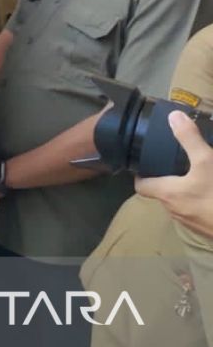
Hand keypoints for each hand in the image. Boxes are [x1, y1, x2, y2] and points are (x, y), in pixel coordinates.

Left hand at [136, 110, 212, 237]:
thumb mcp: (206, 162)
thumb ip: (190, 140)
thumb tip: (174, 116)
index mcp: (167, 194)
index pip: (141, 186)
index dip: (141, 174)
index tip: (147, 162)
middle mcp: (174, 210)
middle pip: (163, 193)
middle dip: (169, 179)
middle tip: (178, 163)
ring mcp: (191, 223)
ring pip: (182, 203)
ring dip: (187, 191)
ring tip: (197, 175)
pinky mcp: (207, 229)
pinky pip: (199, 213)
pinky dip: (202, 202)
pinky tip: (212, 193)